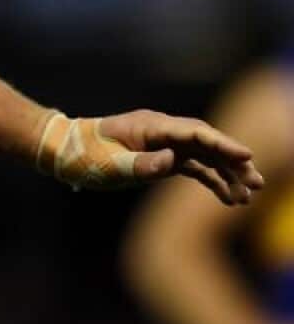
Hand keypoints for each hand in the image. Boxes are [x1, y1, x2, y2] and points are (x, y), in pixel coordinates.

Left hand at [41, 110, 262, 203]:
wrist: (64, 150)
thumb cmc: (83, 154)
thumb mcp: (108, 163)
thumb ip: (140, 163)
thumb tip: (172, 162)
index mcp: (150, 126)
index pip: (194, 132)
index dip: (222, 143)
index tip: (246, 155)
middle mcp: (161, 131)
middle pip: (206, 143)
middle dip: (233, 161)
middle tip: (257, 182)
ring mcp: (162, 144)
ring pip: (203, 156)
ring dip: (226, 173)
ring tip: (248, 195)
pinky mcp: (160, 158)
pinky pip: (192, 167)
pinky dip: (211, 180)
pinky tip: (228, 197)